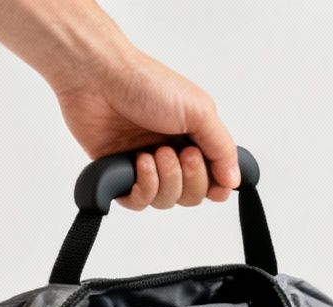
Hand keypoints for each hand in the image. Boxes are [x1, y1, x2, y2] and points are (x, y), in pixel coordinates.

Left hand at [50, 47, 238, 209]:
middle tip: (180, 153)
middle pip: (193, 196)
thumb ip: (222, 148)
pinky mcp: (120, 174)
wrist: (97, 78)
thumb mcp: (199, 110)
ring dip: (166, 180)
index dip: (217, 185)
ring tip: (154, 153)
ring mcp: (146, 166)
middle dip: (190, 179)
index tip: (215, 176)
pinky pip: (138, 202)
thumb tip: (234, 180)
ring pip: (167, 201)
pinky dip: (143, 187)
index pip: (216, 180)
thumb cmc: (147, 84)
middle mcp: (173, 155)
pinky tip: (139, 162)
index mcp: (196, 139)